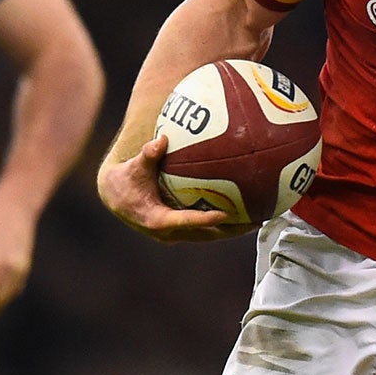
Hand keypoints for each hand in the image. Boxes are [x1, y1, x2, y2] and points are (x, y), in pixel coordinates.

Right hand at [96, 134, 249, 241]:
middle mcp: (169, 232)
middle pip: (206, 234)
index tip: (225, 214)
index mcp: (157, 220)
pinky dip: (226, 223)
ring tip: (259, 218)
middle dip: (231, 229)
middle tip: (255, 219)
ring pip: (210, 235)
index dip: (205, 219)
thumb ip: (148, 155)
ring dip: (234, 229)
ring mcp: (177, 233)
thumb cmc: (126, 180)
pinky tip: (246, 211)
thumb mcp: (134, 167)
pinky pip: (208, 229)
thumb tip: (162, 139)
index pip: (185, 221)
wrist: (116, 198)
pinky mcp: (182, 230)